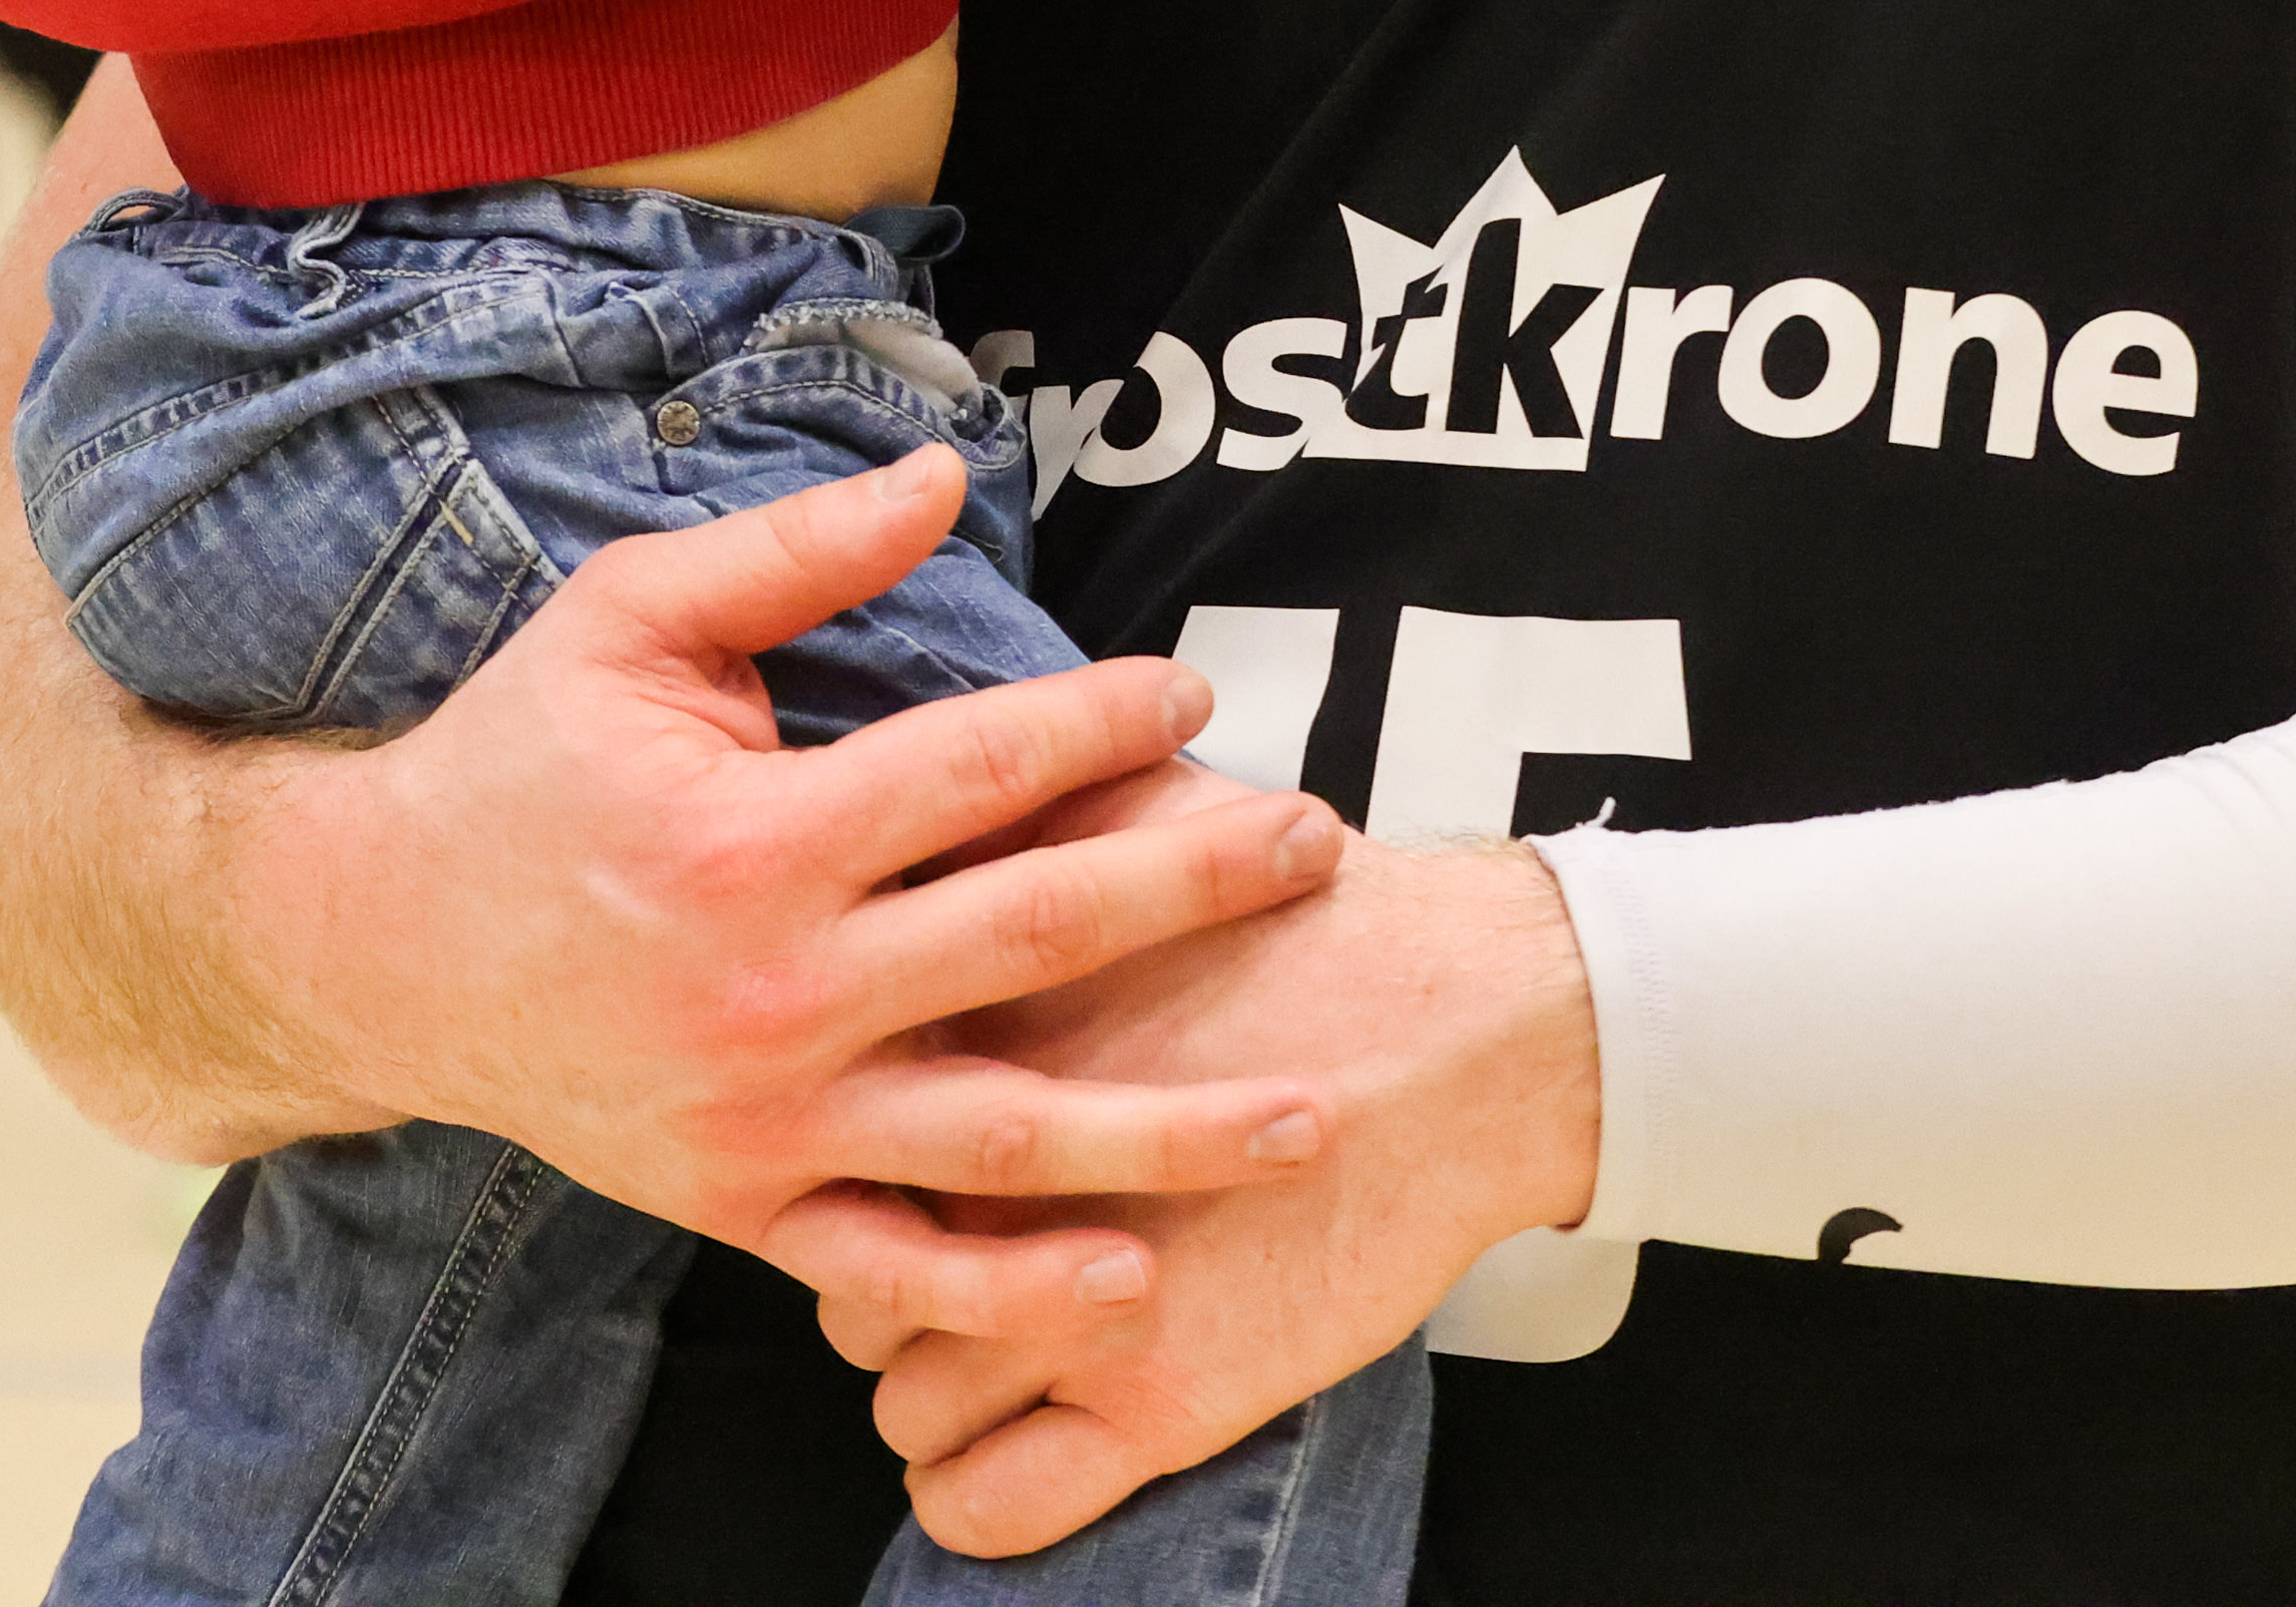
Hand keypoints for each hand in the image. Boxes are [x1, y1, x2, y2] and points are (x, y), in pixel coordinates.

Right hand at [241, 448, 1351, 1283]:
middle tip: (1315, 849)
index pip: (979, 769)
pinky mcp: (744, 1207)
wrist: (374, 950)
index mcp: (755, 835)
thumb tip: (947, 470)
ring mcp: (765, 1117)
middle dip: (1194, 890)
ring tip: (1307, 1115)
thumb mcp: (633, 616)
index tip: (1194, 700)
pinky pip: (899, 1263)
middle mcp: (775, 988)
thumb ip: (798, 547)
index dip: (1102, 726)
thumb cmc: (517, 758)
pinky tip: (1133, 1278)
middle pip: (1033, 936)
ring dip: (1168, 1131)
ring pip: (1003, 1132)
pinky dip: (1017, 1288)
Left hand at [767, 830, 1600, 1555]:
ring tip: (1000, 1338)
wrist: (1467, 1025)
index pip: (828, 1124)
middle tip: (961, 1246)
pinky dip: (977, 1488)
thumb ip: (1015, 812)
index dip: (857, 1140)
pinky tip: (1016, 1438)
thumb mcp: (1138, 811)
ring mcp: (1072, 1300)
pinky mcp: (1155, 1402)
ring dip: (938, 1377)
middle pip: (845, 1266)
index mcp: (979, 1034)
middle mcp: (996, 1172)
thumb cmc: (1309, 912)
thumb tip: (929, 795)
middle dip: (892, 1265)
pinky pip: (981, 1500)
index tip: (905, 1143)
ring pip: (899, 1396)